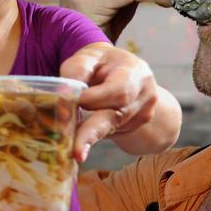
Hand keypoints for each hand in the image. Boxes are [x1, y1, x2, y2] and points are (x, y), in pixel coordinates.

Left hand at [61, 42, 158, 162]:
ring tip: (69, 145)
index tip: (67, 101)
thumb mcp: (89, 57)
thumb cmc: (101, 63)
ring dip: (86, 136)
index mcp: (135, 72)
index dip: (91, 99)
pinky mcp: (134, 127)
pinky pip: (111, 133)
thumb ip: (78, 70)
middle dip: (92, 134)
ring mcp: (142, 114)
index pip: (117, 91)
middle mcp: (145, 95)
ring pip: (111, 129)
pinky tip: (79, 132)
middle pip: (117, 117)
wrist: (123, 72)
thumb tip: (65, 93)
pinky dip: (92, 134)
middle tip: (77, 153)